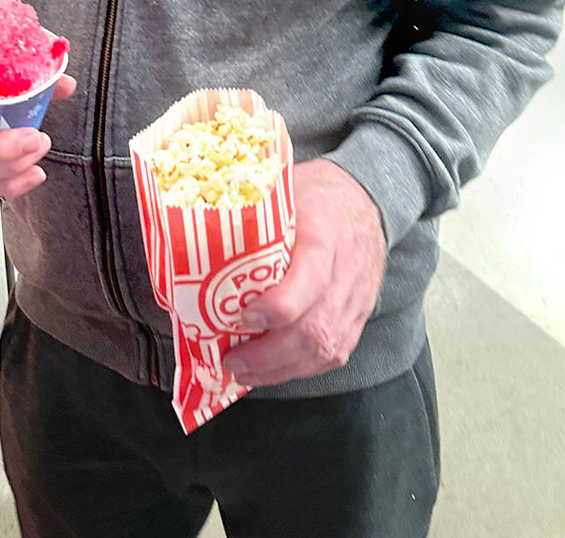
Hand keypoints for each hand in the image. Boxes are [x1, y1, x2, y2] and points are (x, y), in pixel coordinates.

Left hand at [223, 159, 386, 386]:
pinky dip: (299, 369)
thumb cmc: (317, 196)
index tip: (243, 317)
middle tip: (231, 360)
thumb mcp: (285, 192)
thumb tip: (198, 241)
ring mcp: (355, 301)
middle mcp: (345, 273)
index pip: (310, 279)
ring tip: (244, 372)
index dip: (278, 307)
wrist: (366, 200)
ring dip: (281, 369)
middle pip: (316, 328)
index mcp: (325, 235)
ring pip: (325, 349)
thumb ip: (253, 218)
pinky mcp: (357, 318)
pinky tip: (271, 371)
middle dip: (270, 355)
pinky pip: (333, 355)